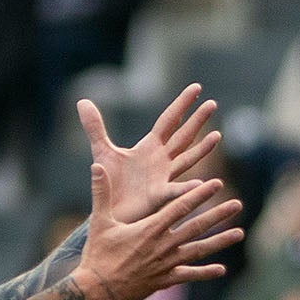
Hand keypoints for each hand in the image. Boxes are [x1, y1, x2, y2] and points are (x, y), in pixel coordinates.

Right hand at [74, 102, 243, 299]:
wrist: (98, 290)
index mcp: (150, 228)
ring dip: (220, 242)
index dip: (199, 195)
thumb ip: (101, 193)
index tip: (216, 184)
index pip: (180, 207)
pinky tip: (222, 270)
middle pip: (197, 227)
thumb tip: (97, 165)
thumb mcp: (99, 221)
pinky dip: (205, 273)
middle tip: (237, 204)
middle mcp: (163, 245)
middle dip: (218, 215)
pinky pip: (188, 275)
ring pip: (199, 250)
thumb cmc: (98, 254)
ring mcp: (166, 263)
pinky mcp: (165, 280)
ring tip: (240, 234)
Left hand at [86, 85, 222, 221]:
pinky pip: (174, 191)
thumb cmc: (111, 183)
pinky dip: (187, 188)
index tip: (196, 88)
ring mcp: (163, 178)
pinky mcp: (157, 197)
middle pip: (183, 136)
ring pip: (187, 160)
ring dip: (202, 149)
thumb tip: (82, 101)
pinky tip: (201, 184)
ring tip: (217, 136)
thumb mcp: (102, 150)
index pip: (170, 120)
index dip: (182, 104)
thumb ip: (95, 127)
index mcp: (150, 147)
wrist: (109, 211)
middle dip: (198, 121)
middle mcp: (162, 161)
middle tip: (213, 103)